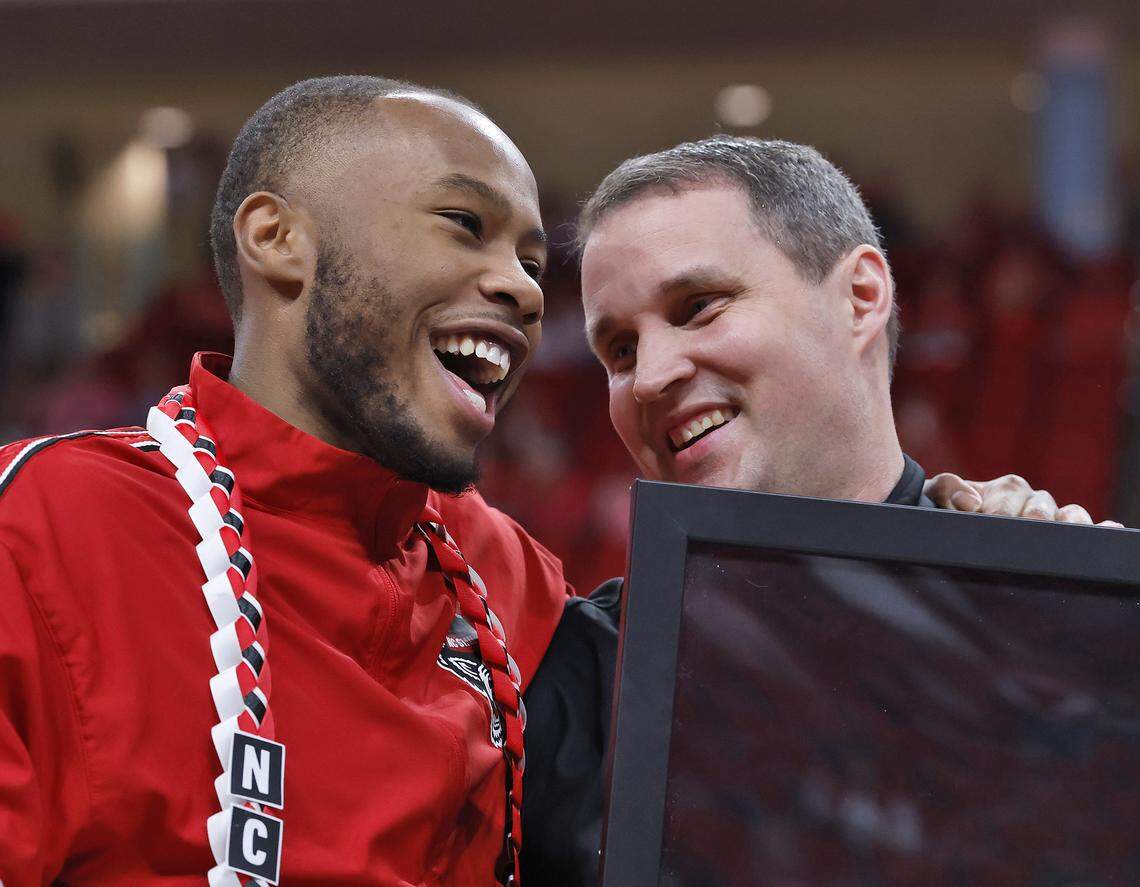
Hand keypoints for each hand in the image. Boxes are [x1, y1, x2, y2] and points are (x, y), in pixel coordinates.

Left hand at [923, 473, 1123, 526]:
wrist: (951, 519)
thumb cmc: (948, 508)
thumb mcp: (939, 497)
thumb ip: (947, 489)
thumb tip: (970, 501)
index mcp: (1006, 489)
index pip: (1012, 497)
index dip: (1000, 510)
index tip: (987, 519)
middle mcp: (1032, 500)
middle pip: (1042, 508)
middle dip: (1031, 519)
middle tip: (1019, 530)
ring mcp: (1050, 517)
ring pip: (1069, 515)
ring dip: (1069, 523)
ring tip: (1064, 531)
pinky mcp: (1063, 534)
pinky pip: (1087, 529)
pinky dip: (1099, 529)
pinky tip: (1110, 528)